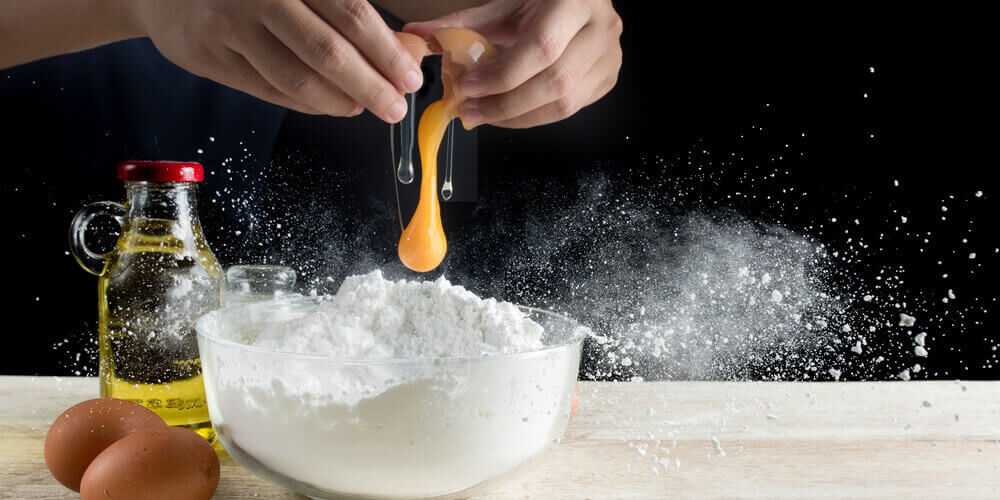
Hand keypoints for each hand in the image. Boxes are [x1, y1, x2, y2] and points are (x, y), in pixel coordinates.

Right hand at [131, 0, 424, 120]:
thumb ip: (336, 8)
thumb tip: (394, 49)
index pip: (350, 13)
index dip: (385, 51)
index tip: (409, 76)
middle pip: (327, 51)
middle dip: (371, 85)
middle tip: (395, 106)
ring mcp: (229, 28)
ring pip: (298, 78)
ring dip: (340, 100)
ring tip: (366, 107)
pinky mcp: (210, 58)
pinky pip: (271, 91)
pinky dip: (309, 103)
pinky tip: (332, 104)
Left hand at [404, 0, 621, 128]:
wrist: (578, 0)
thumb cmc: (541, 1)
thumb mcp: (504, 6)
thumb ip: (462, 24)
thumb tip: (417, 36)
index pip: (541, 48)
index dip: (501, 75)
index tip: (467, 86)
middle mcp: (601, 28)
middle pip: (555, 82)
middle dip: (506, 105)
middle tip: (470, 111)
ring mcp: (610, 55)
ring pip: (566, 104)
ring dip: (518, 117)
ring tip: (484, 116)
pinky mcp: (608, 77)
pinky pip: (571, 109)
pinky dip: (535, 116)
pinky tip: (509, 112)